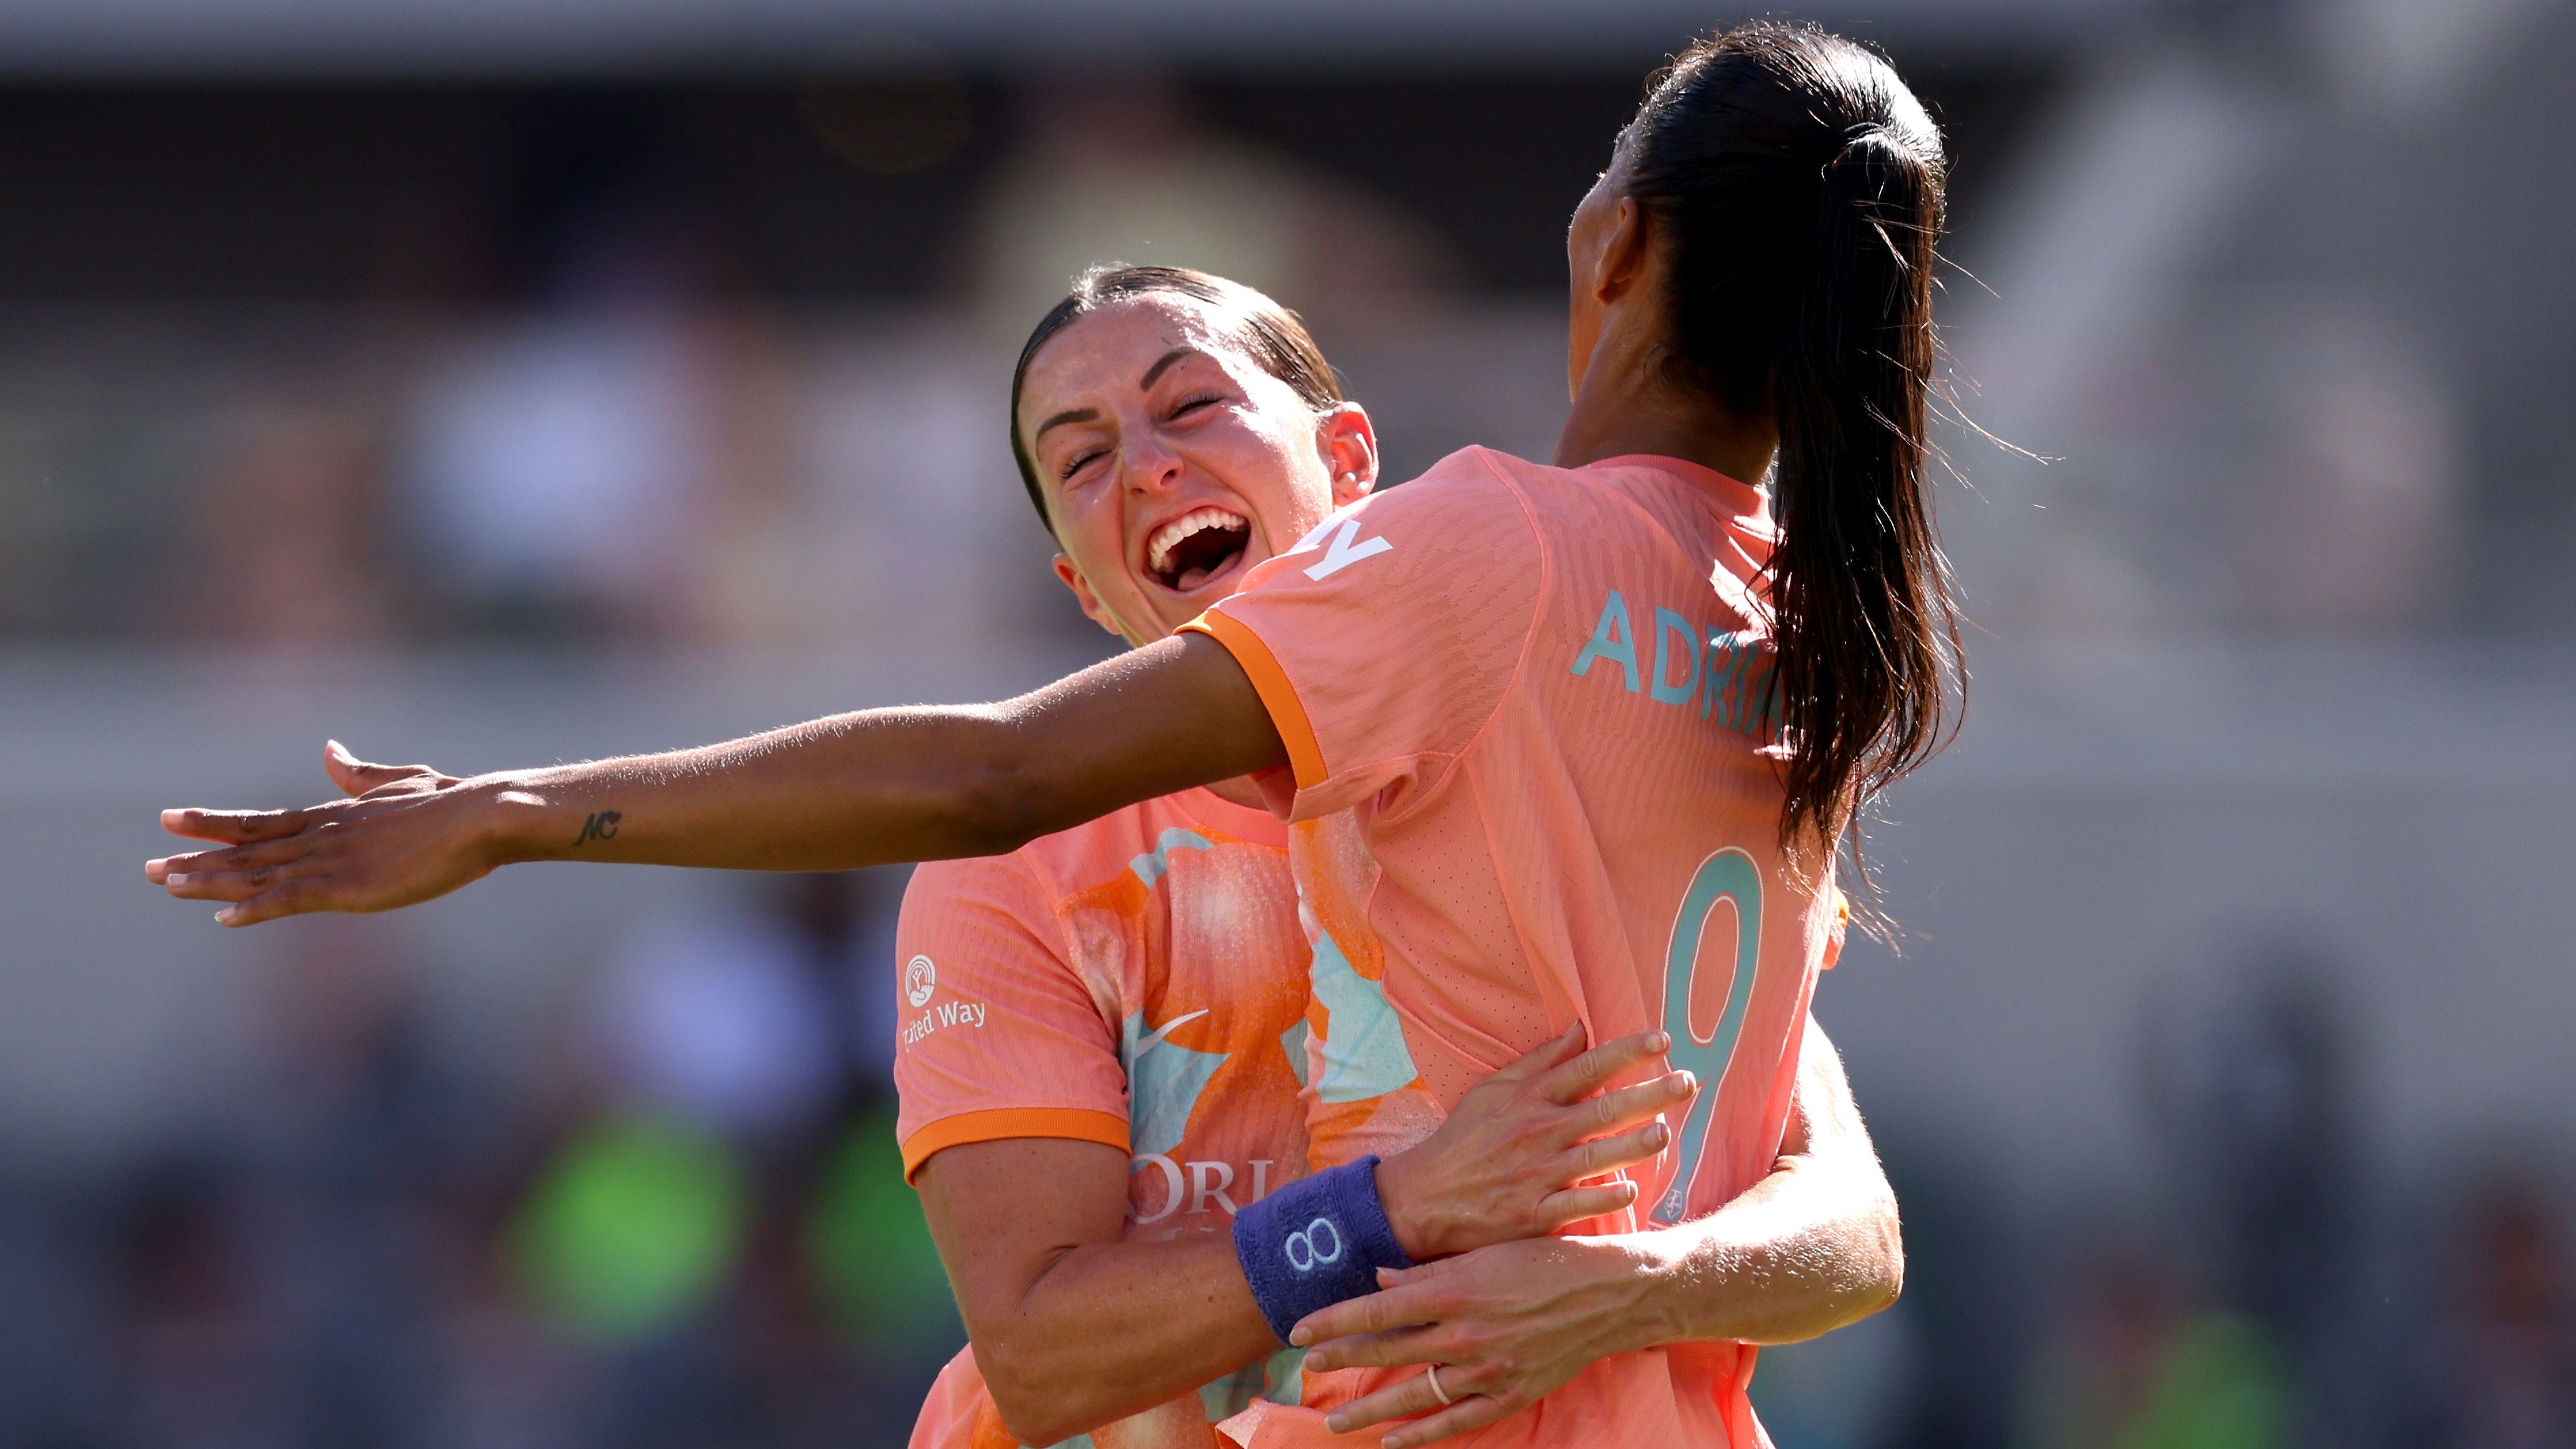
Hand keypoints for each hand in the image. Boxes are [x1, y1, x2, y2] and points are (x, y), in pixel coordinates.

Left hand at [147, 741, 502, 925]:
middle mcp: (323, 836)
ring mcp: (333, 862)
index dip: (213, 823)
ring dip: (209, 880)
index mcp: (335, 814)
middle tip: (147, 868)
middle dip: (195, 857)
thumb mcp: (401, 781)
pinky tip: (223, 918)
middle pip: (246, 847)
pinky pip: (290, 900)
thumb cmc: (452, 801)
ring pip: (257, 873)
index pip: (261, 820)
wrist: (482, 816)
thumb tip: (329, 750)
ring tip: (165, 884)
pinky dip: (255, 908)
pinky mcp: (350, 888)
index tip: (171, 820)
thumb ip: (360, 773)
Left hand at [1292, 1237, 1662, 1447]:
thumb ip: (1428, 1271)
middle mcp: (1465, 1333)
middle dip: (1342, 1359)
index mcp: (1455, 1290)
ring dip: (1372, 1409)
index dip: (1334, 1320)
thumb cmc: (1545, 1261)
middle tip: (1307, 1367)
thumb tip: (1379, 1277)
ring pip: (1415, 1394)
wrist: (1609, 1293)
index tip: (1300, 1329)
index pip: (1377, 1308)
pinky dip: (1422, 1435)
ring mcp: (1487, 1370)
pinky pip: (1456, 1422)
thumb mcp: (1483, 1252)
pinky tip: (1393, 1442)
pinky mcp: (1509, 1394)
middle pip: (1388, 1351)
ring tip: (1337, 1422)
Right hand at [1374, 1023, 1694, 1259]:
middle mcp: (1536, 1132)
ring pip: (1594, 1157)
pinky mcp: (1532, 1215)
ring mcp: (1535, 1175)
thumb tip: (1579, 1029)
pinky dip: (1602, 1198)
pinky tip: (1631, 1191)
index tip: (1662, 1038)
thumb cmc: (1464, 1140)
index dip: (1626, 1051)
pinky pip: (1575, 1206)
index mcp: (1529, 1099)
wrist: (1424, 1198)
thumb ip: (1539, 1061)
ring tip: (1665, 1132)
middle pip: (1601, 1109)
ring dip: (1632, 1144)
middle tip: (1688, 1082)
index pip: (1586, 1067)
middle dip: (1648, 1094)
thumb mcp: (1493, 1090)